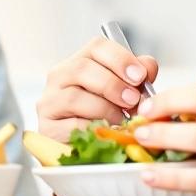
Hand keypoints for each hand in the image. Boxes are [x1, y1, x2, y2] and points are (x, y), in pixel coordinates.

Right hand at [35, 37, 159, 141]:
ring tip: (121, 119)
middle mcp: (59, 77)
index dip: (120, 59)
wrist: (84, 148)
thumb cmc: (102, 116)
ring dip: (105, 108)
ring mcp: (49, 101)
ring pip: (75, 97)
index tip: (139, 76)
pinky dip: (94, 128)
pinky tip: (106, 132)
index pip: (97, 47)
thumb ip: (136, 77)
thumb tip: (148, 66)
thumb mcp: (122, 92)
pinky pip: (72, 124)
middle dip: (113, 84)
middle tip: (132, 100)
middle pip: (82, 68)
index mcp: (79, 62)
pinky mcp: (47, 127)